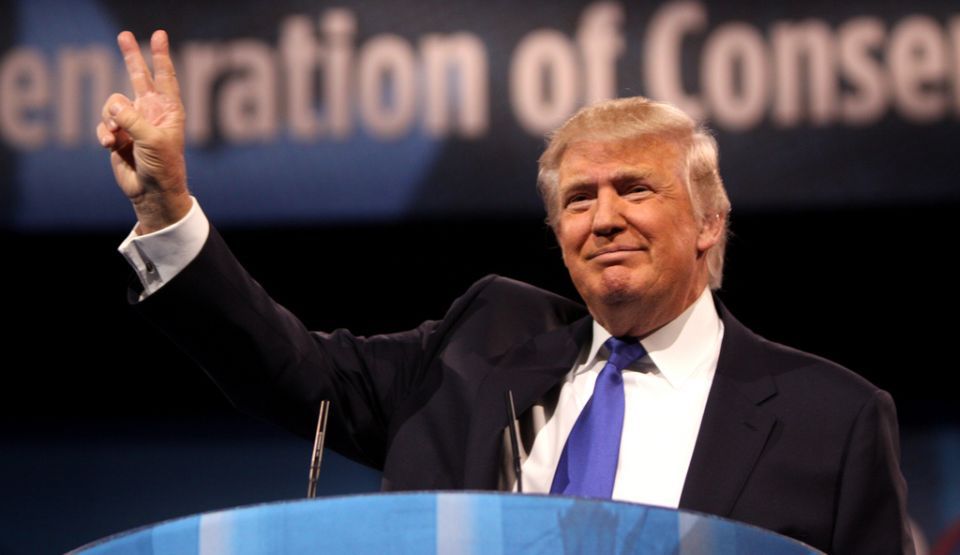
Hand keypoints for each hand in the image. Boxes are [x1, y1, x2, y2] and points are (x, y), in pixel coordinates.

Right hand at [96, 30, 190, 233]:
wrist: (151, 191)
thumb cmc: (162, 166)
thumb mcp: (151, 140)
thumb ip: (132, 118)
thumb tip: (113, 103)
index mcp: (168, 111)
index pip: (164, 78)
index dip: (160, 56)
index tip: (159, 35)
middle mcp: (151, 112)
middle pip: (138, 77)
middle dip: (131, 56)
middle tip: (124, 35)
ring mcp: (134, 122)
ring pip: (113, 104)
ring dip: (111, 118)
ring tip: (116, 135)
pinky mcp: (118, 134)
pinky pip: (104, 123)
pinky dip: (105, 133)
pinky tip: (110, 144)